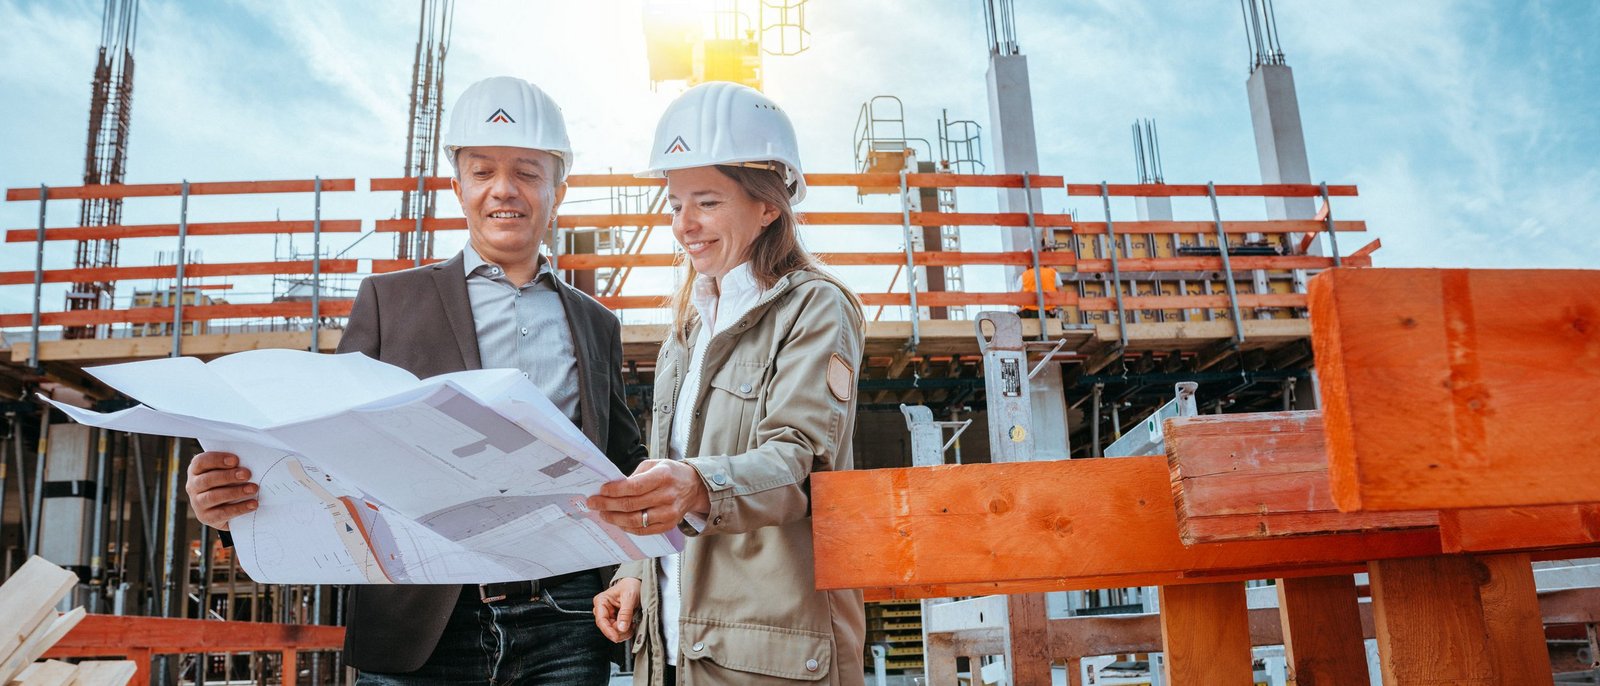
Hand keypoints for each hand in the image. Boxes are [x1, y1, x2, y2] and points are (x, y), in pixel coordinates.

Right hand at [185, 451, 257, 530]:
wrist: (225, 509)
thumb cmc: (228, 483)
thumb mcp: (227, 471)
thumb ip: (232, 466)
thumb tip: (249, 462)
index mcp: (196, 470)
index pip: (201, 462)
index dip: (217, 460)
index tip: (235, 460)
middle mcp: (193, 486)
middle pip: (207, 479)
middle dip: (229, 476)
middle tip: (247, 474)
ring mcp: (197, 503)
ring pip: (213, 497)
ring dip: (235, 492)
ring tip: (253, 489)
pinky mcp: (206, 517)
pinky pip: (222, 513)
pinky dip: (239, 508)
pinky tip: (253, 504)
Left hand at [586, 459, 709, 535]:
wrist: (694, 487)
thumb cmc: (670, 474)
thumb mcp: (654, 464)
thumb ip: (635, 475)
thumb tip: (613, 487)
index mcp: (663, 476)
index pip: (634, 487)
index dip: (614, 490)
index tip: (601, 491)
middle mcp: (667, 496)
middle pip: (631, 504)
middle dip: (607, 505)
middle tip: (593, 503)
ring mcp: (668, 513)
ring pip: (635, 520)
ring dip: (615, 518)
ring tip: (603, 513)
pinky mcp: (668, 525)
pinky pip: (643, 530)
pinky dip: (627, 527)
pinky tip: (618, 521)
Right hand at [593, 577, 640, 641]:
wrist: (636, 583)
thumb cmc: (631, 585)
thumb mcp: (630, 597)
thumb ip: (625, 613)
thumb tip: (621, 627)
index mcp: (601, 601)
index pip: (601, 621)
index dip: (608, 631)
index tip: (616, 638)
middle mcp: (602, 609)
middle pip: (607, 628)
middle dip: (619, 631)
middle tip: (630, 627)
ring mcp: (608, 615)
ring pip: (613, 631)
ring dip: (624, 632)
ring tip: (632, 624)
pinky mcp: (614, 619)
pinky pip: (618, 630)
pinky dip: (626, 630)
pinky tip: (631, 624)